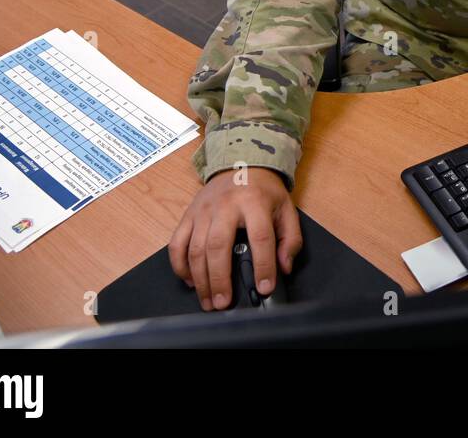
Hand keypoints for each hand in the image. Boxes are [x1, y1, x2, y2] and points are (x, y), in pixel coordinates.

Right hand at [168, 166, 301, 310]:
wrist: (242, 163)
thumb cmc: (264, 191)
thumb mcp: (286, 210)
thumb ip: (290, 239)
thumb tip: (283, 268)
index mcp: (254, 202)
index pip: (260, 238)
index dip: (263, 266)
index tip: (264, 288)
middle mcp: (225, 206)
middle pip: (218, 246)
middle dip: (219, 279)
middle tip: (223, 303)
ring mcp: (203, 211)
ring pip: (195, 248)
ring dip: (200, 279)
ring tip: (208, 301)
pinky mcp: (188, 215)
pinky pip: (177, 243)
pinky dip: (180, 266)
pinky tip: (189, 281)